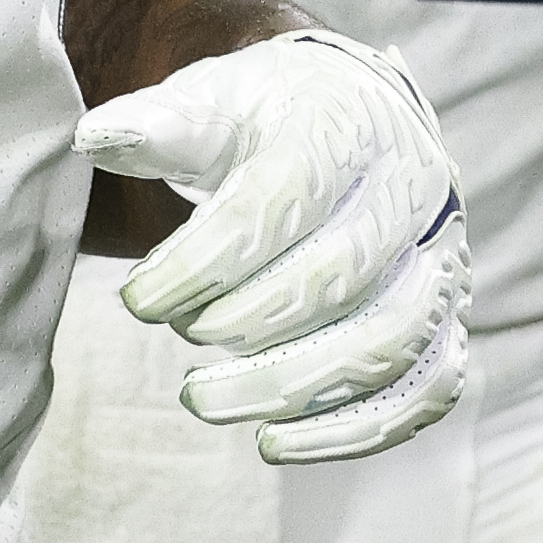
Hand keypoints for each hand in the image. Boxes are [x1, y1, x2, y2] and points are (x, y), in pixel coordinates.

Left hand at [73, 29, 468, 464]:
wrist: (352, 118)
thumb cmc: (270, 119)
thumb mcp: (214, 101)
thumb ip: (159, 125)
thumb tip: (95, 139)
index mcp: (348, 126)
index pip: (280, 199)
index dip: (203, 260)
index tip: (136, 299)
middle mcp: (410, 191)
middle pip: (338, 275)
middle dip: (243, 324)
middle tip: (177, 335)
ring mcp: (440, 259)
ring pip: (388, 339)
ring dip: (292, 385)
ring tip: (204, 398)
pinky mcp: (448, 319)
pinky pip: (424, 389)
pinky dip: (353, 430)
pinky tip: (274, 441)